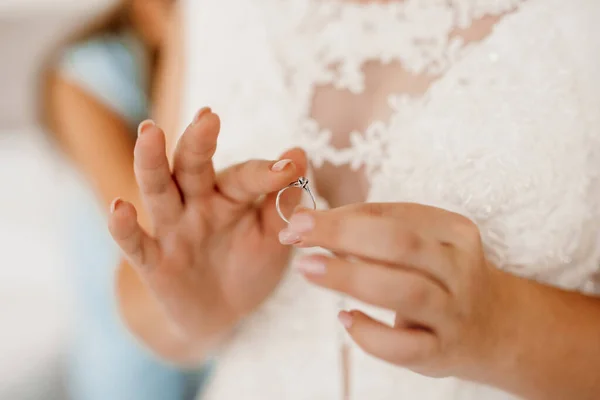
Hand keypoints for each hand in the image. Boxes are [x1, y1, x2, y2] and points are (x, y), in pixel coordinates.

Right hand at [108, 108, 306, 346]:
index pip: (245, 177)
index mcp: (230, 196)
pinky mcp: (153, 262)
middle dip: (199, 142)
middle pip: (193, 167)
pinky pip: (135, 243)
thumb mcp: (274, 238)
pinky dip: (124, 227)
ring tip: (149, 133)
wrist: (223, 314)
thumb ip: (283, 202)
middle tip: (208, 117)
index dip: (266, 173)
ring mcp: (172, 230)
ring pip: (158, 191)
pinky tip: (119, 207)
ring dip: (152, 163)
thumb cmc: (250, 266)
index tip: (290, 167)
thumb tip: (299, 153)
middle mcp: (198, 204)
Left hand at [280, 203, 518, 380]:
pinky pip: (406, 347)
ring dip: (349, 276)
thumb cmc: (443, 276)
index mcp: (454, 231)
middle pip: (400, 244)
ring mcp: (455, 312)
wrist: (497, 327)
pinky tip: (345, 319)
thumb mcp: (424, 244)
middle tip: (296, 233)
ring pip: (404, 290)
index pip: (393, 215)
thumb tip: (312, 225)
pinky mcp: (444, 352)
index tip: (300, 218)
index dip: (342, 215)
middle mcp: (459, 269)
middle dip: (341, 234)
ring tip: (307, 268)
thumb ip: (377, 231)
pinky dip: (370, 333)